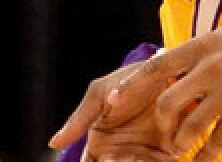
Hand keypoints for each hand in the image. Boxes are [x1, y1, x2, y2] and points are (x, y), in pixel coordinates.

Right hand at [49, 61, 172, 161]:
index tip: (103, 155)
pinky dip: (151, 161)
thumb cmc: (129, 80)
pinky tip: (147, 152)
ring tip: (133, 152)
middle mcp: (121, 154)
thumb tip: (53, 144)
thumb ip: (79, 120)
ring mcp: (144, 156)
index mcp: (100, 145)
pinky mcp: (168, 154)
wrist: (167, 69)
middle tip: (114, 155)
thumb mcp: (99, 94)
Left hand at [108, 25, 221, 161]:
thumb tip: (164, 64)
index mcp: (202, 46)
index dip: (131, 86)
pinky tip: (202, 161)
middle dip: (160, 125)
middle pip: (168, 101)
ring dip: (180, 143)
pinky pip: (217, 140)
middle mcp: (212, 67)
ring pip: (190, 126)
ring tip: (178, 149)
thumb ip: (196, 54)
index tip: (112, 102)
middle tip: (161, 136)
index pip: (157, 67)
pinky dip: (206, 155)